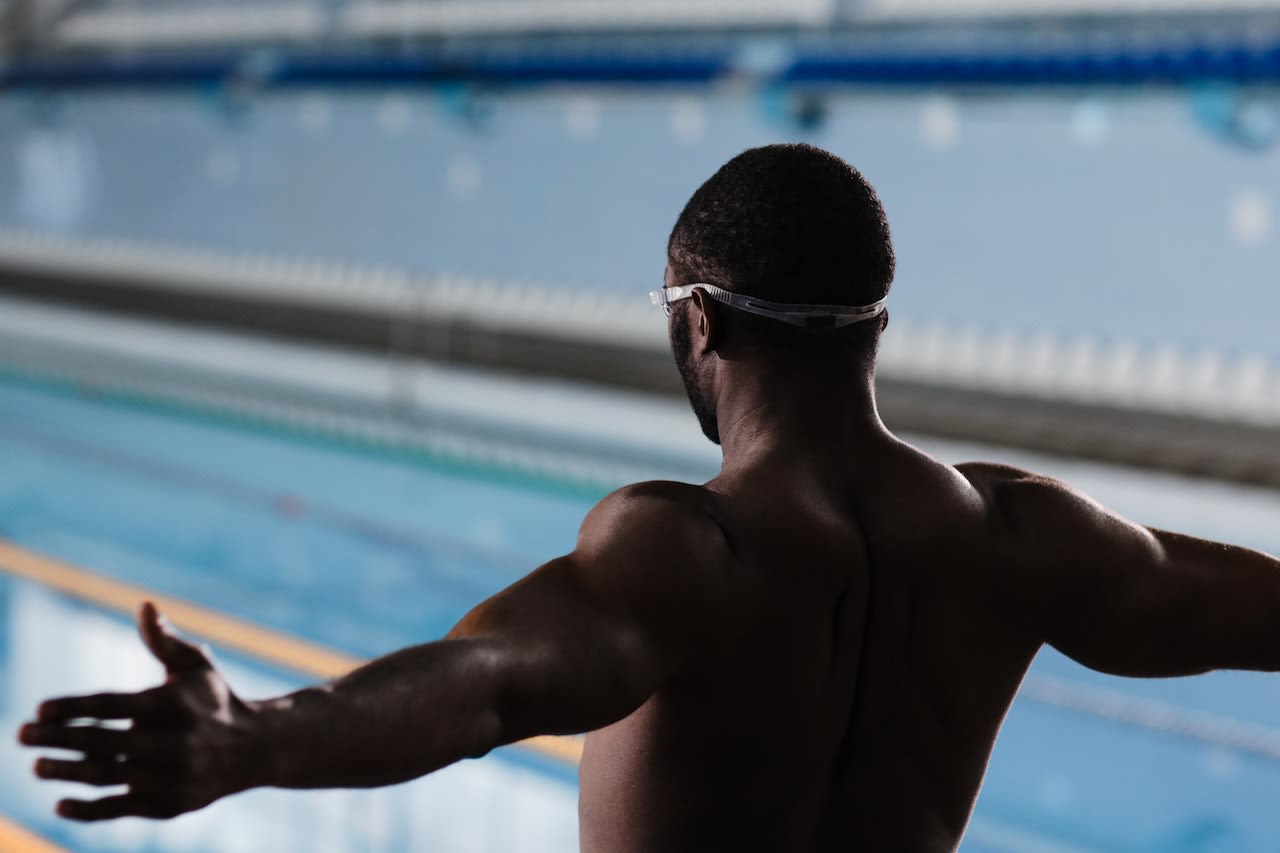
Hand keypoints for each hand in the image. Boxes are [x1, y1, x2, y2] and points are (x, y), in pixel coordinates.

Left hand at [17, 601, 270, 820]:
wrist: (256, 748)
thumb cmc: (215, 700)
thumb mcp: (194, 666)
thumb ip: (163, 639)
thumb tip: (144, 604)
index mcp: (175, 705)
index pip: (114, 705)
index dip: (75, 707)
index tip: (40, 708)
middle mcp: (175, 742)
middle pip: (105, 742)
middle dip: (60, 739)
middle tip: (21, 734)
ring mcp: (172, 776)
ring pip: (110, 777)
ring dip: (68, 772)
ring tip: (37, 766)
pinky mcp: (170, 804)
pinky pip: (122, 809)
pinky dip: (90, 809)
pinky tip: (62, 802)